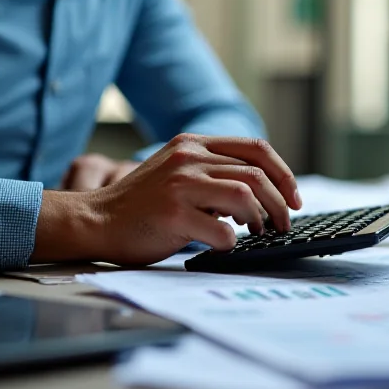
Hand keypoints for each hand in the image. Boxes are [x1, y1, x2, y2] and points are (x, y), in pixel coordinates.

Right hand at [32, 134, 301, 266]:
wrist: (94, 221)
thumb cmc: (143, 204)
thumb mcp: (178, 171)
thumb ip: (214, 172)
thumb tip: (265, 193)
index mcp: (193, 143)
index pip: (255, 147)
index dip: (283, 173)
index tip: (294, 197)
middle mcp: (188, 157)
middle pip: (257, 173)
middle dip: (280, 202)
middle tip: (283, 224)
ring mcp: (180, 184)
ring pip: (246, 194)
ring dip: (261, 219)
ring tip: (256, 232)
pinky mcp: (172, 214)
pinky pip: (222, 230)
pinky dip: (231, 241)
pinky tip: (223, 244)